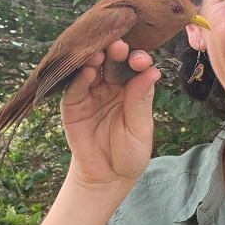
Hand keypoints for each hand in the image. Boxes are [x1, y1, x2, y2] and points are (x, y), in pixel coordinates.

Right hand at [59, 39, 159, 189]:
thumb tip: (152, 72)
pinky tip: (86, 71)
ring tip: (100, 53)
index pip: (135, 67)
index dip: (138, 60)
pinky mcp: (72, 104)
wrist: (107, 177)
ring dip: (95, 58)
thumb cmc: (129, 153)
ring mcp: (90, 93)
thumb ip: (141, 101)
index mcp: (132, 88)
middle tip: (118, 47)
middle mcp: (111, 85)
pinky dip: (79, 78)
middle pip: (113, 62)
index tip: (141, 60)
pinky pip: (74, 87)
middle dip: (116, 52)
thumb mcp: (140, 129)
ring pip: (92, 69)